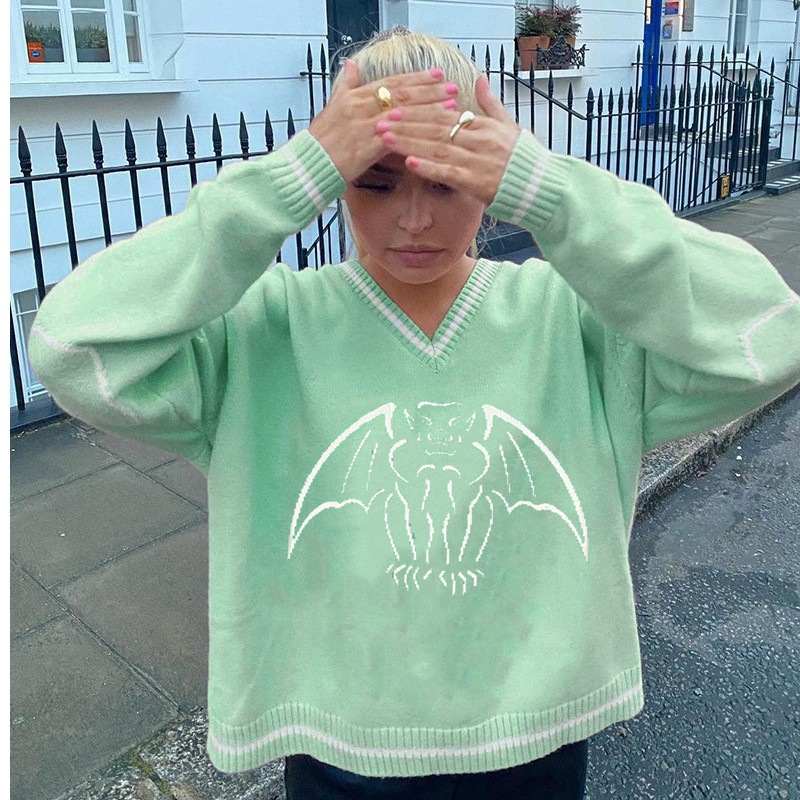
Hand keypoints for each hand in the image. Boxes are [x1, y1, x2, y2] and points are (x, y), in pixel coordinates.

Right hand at [308, 60, 458, 182]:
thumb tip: (352, 64)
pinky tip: (430, 135)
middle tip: (452, 89)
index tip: (437, 75)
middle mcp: (360, 107)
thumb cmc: (321, 140)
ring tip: (449, 109)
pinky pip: (395, 139)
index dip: (416, 78)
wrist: (308, 165)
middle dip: (429, 91)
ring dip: (428, 111)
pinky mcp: (365, 147)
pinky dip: (413, 135)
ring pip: (402, 114)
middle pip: (401, 95)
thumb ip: (346, 86)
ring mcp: (363, 126)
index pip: (391, 83)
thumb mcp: (332, 107)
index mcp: (355, 96)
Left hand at [375, 75, 521, 205]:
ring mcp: (477, 161)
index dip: (419, 110)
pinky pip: (448, 174)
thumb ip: (491, 103)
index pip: (445, 115)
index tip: (396, 107)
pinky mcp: (476, 183)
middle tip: (380, 119)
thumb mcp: (510, 125)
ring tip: (386, 138)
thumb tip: (480, 78)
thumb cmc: (524, 159)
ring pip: (437, 149)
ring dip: (410, 143)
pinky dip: (428, 168)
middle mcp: (478, 140)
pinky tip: (409, 162)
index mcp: (483, 126)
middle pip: (436, 129)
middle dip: (406, 124)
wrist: (541, 186)